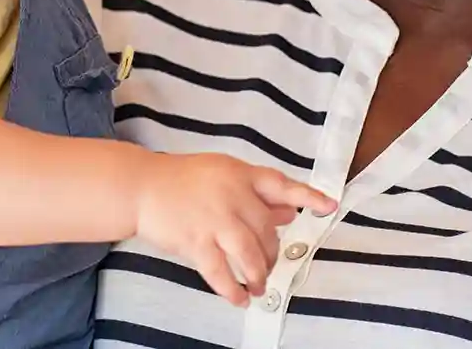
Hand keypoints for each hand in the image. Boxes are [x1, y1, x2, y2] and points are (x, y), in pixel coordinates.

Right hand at [131, 152, 335, 305]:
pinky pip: (220, 272)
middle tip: (269, 266)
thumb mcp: (224, 174)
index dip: (308, 197)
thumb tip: (290, 211)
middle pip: (267, 230)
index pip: (281, 185)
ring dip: (259, 275)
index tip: (330, 206)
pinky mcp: (194, 241)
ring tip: (260, 287)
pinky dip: (233, 289)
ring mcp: (213, 219)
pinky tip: (240, 298)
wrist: (142, 186)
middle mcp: (231, 195)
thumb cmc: (184, 180)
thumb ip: (257, 193)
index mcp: (241, 174)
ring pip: (250, 254)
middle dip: (272, 254)